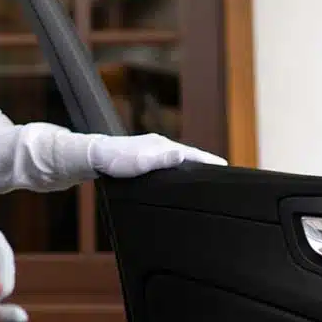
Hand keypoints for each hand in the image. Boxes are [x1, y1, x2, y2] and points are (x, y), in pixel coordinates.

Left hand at [88, 133, 226, 177]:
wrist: (94, 156)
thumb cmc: (115, 161)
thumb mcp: (141, 162)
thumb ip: (162, 159)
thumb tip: (185, 154)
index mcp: (164, 146)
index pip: (194, 154)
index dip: (209, 162)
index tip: (227, 168)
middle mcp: (161, 145)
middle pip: (189, 155)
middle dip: (204, 163)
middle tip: (221, 174)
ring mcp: (153, 150)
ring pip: (178, 158)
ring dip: (191, 165)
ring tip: (203, 176)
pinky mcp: (145, 156)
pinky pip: (167, 161)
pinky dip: (177, 167)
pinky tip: (176, 176)